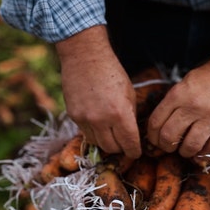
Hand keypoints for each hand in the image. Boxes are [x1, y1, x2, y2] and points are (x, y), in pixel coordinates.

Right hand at [55, 25, 140, 158]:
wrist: (85, 57)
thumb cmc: (111, 72)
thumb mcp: (129, 94)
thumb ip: (130, 116)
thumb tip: (132, 134)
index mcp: (120, 114)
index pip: (129, 144)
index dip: (134, 152)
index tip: (136, 153)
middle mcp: (101, 120)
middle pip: (112, 149)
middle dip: (121, 148)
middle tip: (124, 143)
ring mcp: (85, 119)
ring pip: (97, 144)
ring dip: (106, 142)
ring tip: (111, 134)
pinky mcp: (74, 116)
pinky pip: (85, 134)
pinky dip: (94, 133)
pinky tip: (98, 123)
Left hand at [146, 33, 209, 157]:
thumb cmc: (208, 78)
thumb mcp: (183, 84)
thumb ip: (171, 103)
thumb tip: (159, 127)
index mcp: (178, 94)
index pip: (156, 122)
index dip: (151, 136)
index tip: (155, 139)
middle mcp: (193, 106)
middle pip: (169, 136)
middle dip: (165, 146)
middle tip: (169, 146)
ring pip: (190, 146)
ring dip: (184, 152)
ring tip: (185, 149)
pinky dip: (205, 153)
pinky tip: (201, 149)